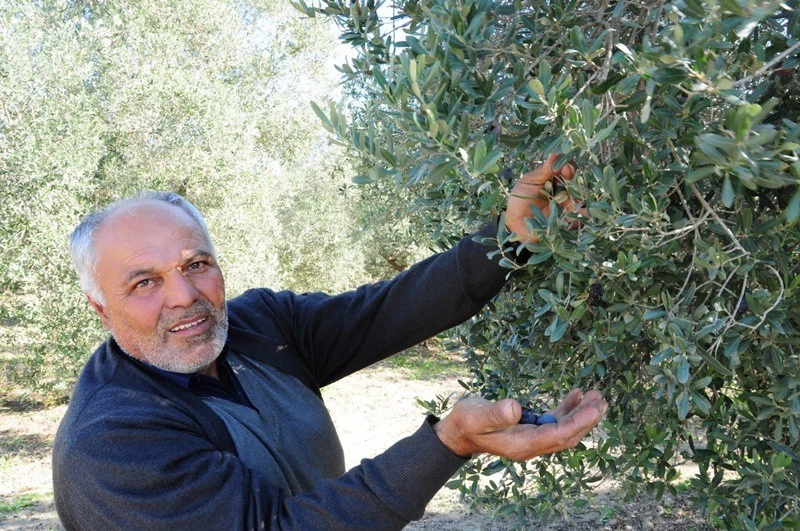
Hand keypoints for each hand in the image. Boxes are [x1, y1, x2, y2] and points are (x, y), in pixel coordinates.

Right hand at [433, 389, 606, 458]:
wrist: (459, 432)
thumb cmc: (466, 422)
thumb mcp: (476, 416)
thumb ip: (495, 413)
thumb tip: (516, 408)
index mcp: (522, 444)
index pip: (557, 435)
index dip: (577, 422)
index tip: (594, 408)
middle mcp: (532, 445)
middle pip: (567, 435)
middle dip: (587, 419)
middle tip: (602, 400)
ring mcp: (533, 438)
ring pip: (565, 429)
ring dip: (581, 415)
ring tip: (596, 396)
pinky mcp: (531, 429)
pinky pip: (556, 422)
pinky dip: (568, 410)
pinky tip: (576, 395)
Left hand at [504, 153, 579, 242]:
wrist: (515, 223)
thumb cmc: (520, 199)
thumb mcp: (529, 182)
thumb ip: (544, 170)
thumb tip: (555, 153)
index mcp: (554, 178)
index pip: (567, 168)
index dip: (568, 166)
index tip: (565, 168)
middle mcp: (563, 190)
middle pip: (576, 182)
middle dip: (574, 179)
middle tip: (568, 175)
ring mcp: (567, 206)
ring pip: (580, 199)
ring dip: (581, 198)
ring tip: (578, 197)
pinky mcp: (567, 220)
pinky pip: (579, 218)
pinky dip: (582, 216)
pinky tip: (582, 214)